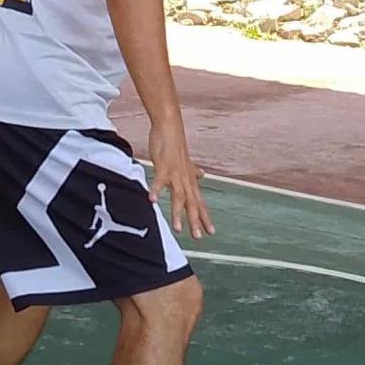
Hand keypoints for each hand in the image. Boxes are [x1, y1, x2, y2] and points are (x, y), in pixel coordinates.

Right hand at [148, 120, 214, 239]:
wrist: (170, 128)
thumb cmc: (175, 145)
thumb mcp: (186, 161)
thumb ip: (192, 171)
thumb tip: (201, 174)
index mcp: (189, 180)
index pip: (199, 202)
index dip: (205, 217)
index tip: (211, 232)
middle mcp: (185, 179)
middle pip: (192, 203)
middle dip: (195, 220)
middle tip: (198, 237)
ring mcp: (175, 173)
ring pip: (178, 196)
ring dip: (177, 212)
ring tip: (177, 228)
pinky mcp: (163, 166)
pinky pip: (159, 181)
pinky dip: (157, 190)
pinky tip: (153, 201)